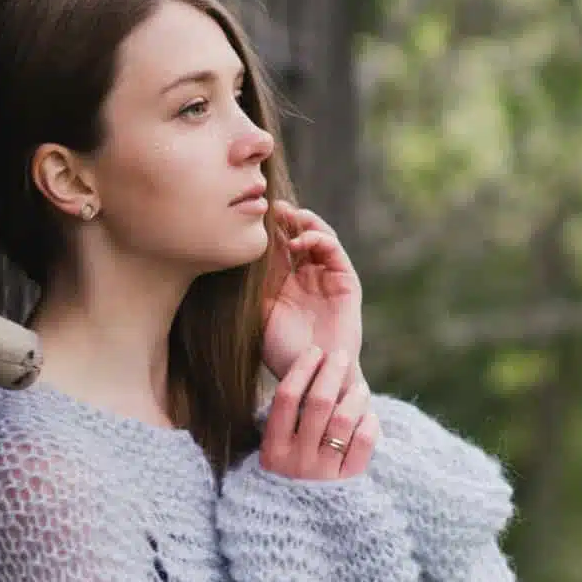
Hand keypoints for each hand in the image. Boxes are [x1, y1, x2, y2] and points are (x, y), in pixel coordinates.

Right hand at [259, 347, 378, 481]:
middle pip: (318, 403)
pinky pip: (364, 443)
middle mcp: (297, 461)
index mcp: (273, 450)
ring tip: (359, 387)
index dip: (302, 369)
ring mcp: (323, 473)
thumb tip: (297, 378)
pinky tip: (369, 415)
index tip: (314, 352)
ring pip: (344, 420)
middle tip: (340, 355)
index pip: (285, 398)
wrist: (297, 535)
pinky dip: (369, 423)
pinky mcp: (349, 482)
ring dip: (355, 395)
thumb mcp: (273, 458)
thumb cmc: (287, 484)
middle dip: (331, 372)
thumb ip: (282, 426)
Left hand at [260, 203, 361, 381]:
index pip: (275, 248)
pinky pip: (334, 251)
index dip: (265, 230)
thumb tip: (235, 251)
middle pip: (297, 236)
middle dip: (285, 219)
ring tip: (287, 215)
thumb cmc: (281, 352)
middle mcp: (306, 277)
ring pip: (318, 238)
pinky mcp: (346, 282)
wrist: (313, 375)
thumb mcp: (257, 313)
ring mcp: (327, 278)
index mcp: (283, 284)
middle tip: (268, 206)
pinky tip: (302, 240)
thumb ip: (252, 285)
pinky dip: (320, 239)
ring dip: (304, 222)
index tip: (249, 215)